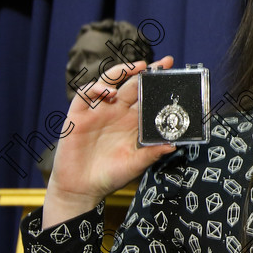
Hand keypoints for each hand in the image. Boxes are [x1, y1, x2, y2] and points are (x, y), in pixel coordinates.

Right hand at [42, 56, 178, 227]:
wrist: (81, 189)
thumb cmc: (111, 175)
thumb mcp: (135, 164)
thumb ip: (152, 153)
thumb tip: (173, 145)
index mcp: (133, 121)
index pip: (148, 97)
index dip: (159, 84)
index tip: (173, 72)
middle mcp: (117, 112)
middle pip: (132, 84)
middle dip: (147, 72)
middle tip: (162, 64)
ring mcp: (98, 111)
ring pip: (110, 82)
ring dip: (122, 72)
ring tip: (137, 68)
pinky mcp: (79, 115)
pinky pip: (85, 95)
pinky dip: (96, 88)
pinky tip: (107, 91)